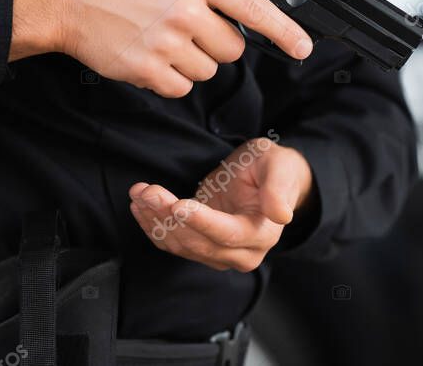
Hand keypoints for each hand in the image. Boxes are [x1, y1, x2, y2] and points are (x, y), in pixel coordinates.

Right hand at [10, 0, 312, 96]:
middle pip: (232, 49)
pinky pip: (182, 87)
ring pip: (208, 70)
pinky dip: (171, 79)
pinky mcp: (148, 68)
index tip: (302, 47)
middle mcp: (185, 7)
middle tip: (187, 29)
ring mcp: (166, 40)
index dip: (284, 31)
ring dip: (192, 62)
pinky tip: (151, 56)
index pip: (253, 6)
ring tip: (163, 39)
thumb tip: (246, 6)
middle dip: (217, 44)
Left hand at [127, 139, 313, 271]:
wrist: (267, 179)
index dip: (201, 222)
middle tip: (147, 190)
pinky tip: (140, 205)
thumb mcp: (279, 167)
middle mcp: (243, 253)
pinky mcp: (201, 250)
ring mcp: (220, 256)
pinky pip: (172, 244)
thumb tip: (282, 215)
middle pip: (198, 242)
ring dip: (154, 220)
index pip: (227, 234)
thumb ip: (278, 189)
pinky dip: (152, 226)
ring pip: (180, 245)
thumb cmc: (274, 168)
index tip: (177, 205)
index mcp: (263, 234)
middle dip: (168, 216)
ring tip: (140, 192)